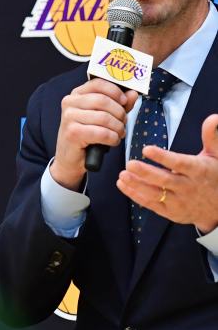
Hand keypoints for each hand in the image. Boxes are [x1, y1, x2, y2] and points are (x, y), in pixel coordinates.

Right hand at [51, 79, 138, 190]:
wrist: (70, 158)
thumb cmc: (87, 136)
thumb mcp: (103, 117)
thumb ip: (118, 104)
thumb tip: (133, 94)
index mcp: (76, 95)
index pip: (98, 83)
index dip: (115, 91)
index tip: (124, 101)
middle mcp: (70, 103)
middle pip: (103, 100)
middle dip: (120, 113)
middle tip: (123, 123)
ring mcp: (69, 117)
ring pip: (104, 117)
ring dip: (118, 128)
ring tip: (119, 134)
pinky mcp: (72, 133)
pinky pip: (101, 133)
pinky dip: (112, 138)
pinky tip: (112, 141)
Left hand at [116, 114, 217, 232]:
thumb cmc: (214, 176)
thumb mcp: (216, 155)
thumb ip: (211, 136)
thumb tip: (213, 117)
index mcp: (198, 171)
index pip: (179, 164)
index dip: (162, 157)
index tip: (147, 149)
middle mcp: (187, 187)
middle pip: (164, 180)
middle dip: (145, 173)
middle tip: (129, 164)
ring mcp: (178, 202)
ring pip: (154, 194)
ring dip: (136, 185)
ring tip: (122, 175)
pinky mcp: (170, 212)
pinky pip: (151, 204)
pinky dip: (136, 196)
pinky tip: (123, 185)